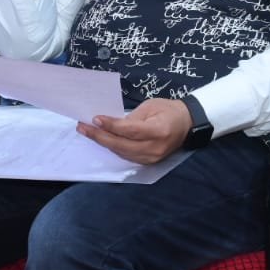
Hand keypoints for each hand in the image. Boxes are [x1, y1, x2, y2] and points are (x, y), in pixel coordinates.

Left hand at [78, 98, 192, 164]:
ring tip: (88, 132)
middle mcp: (154, 148)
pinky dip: (113, 147)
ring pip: (121, 152)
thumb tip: (109, 123)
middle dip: (100, 136)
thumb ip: (131, 117)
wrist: (187, 124)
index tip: (95, 119)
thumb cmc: (169, 110)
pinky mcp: (148, 162)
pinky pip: (126, 156)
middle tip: (82, 127)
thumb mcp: (150, 106)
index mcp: (158, 131)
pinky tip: (103, 139)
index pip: (129, 130)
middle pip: (121, 145)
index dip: (111, 126)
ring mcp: (152, 158)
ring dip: (103, 142)